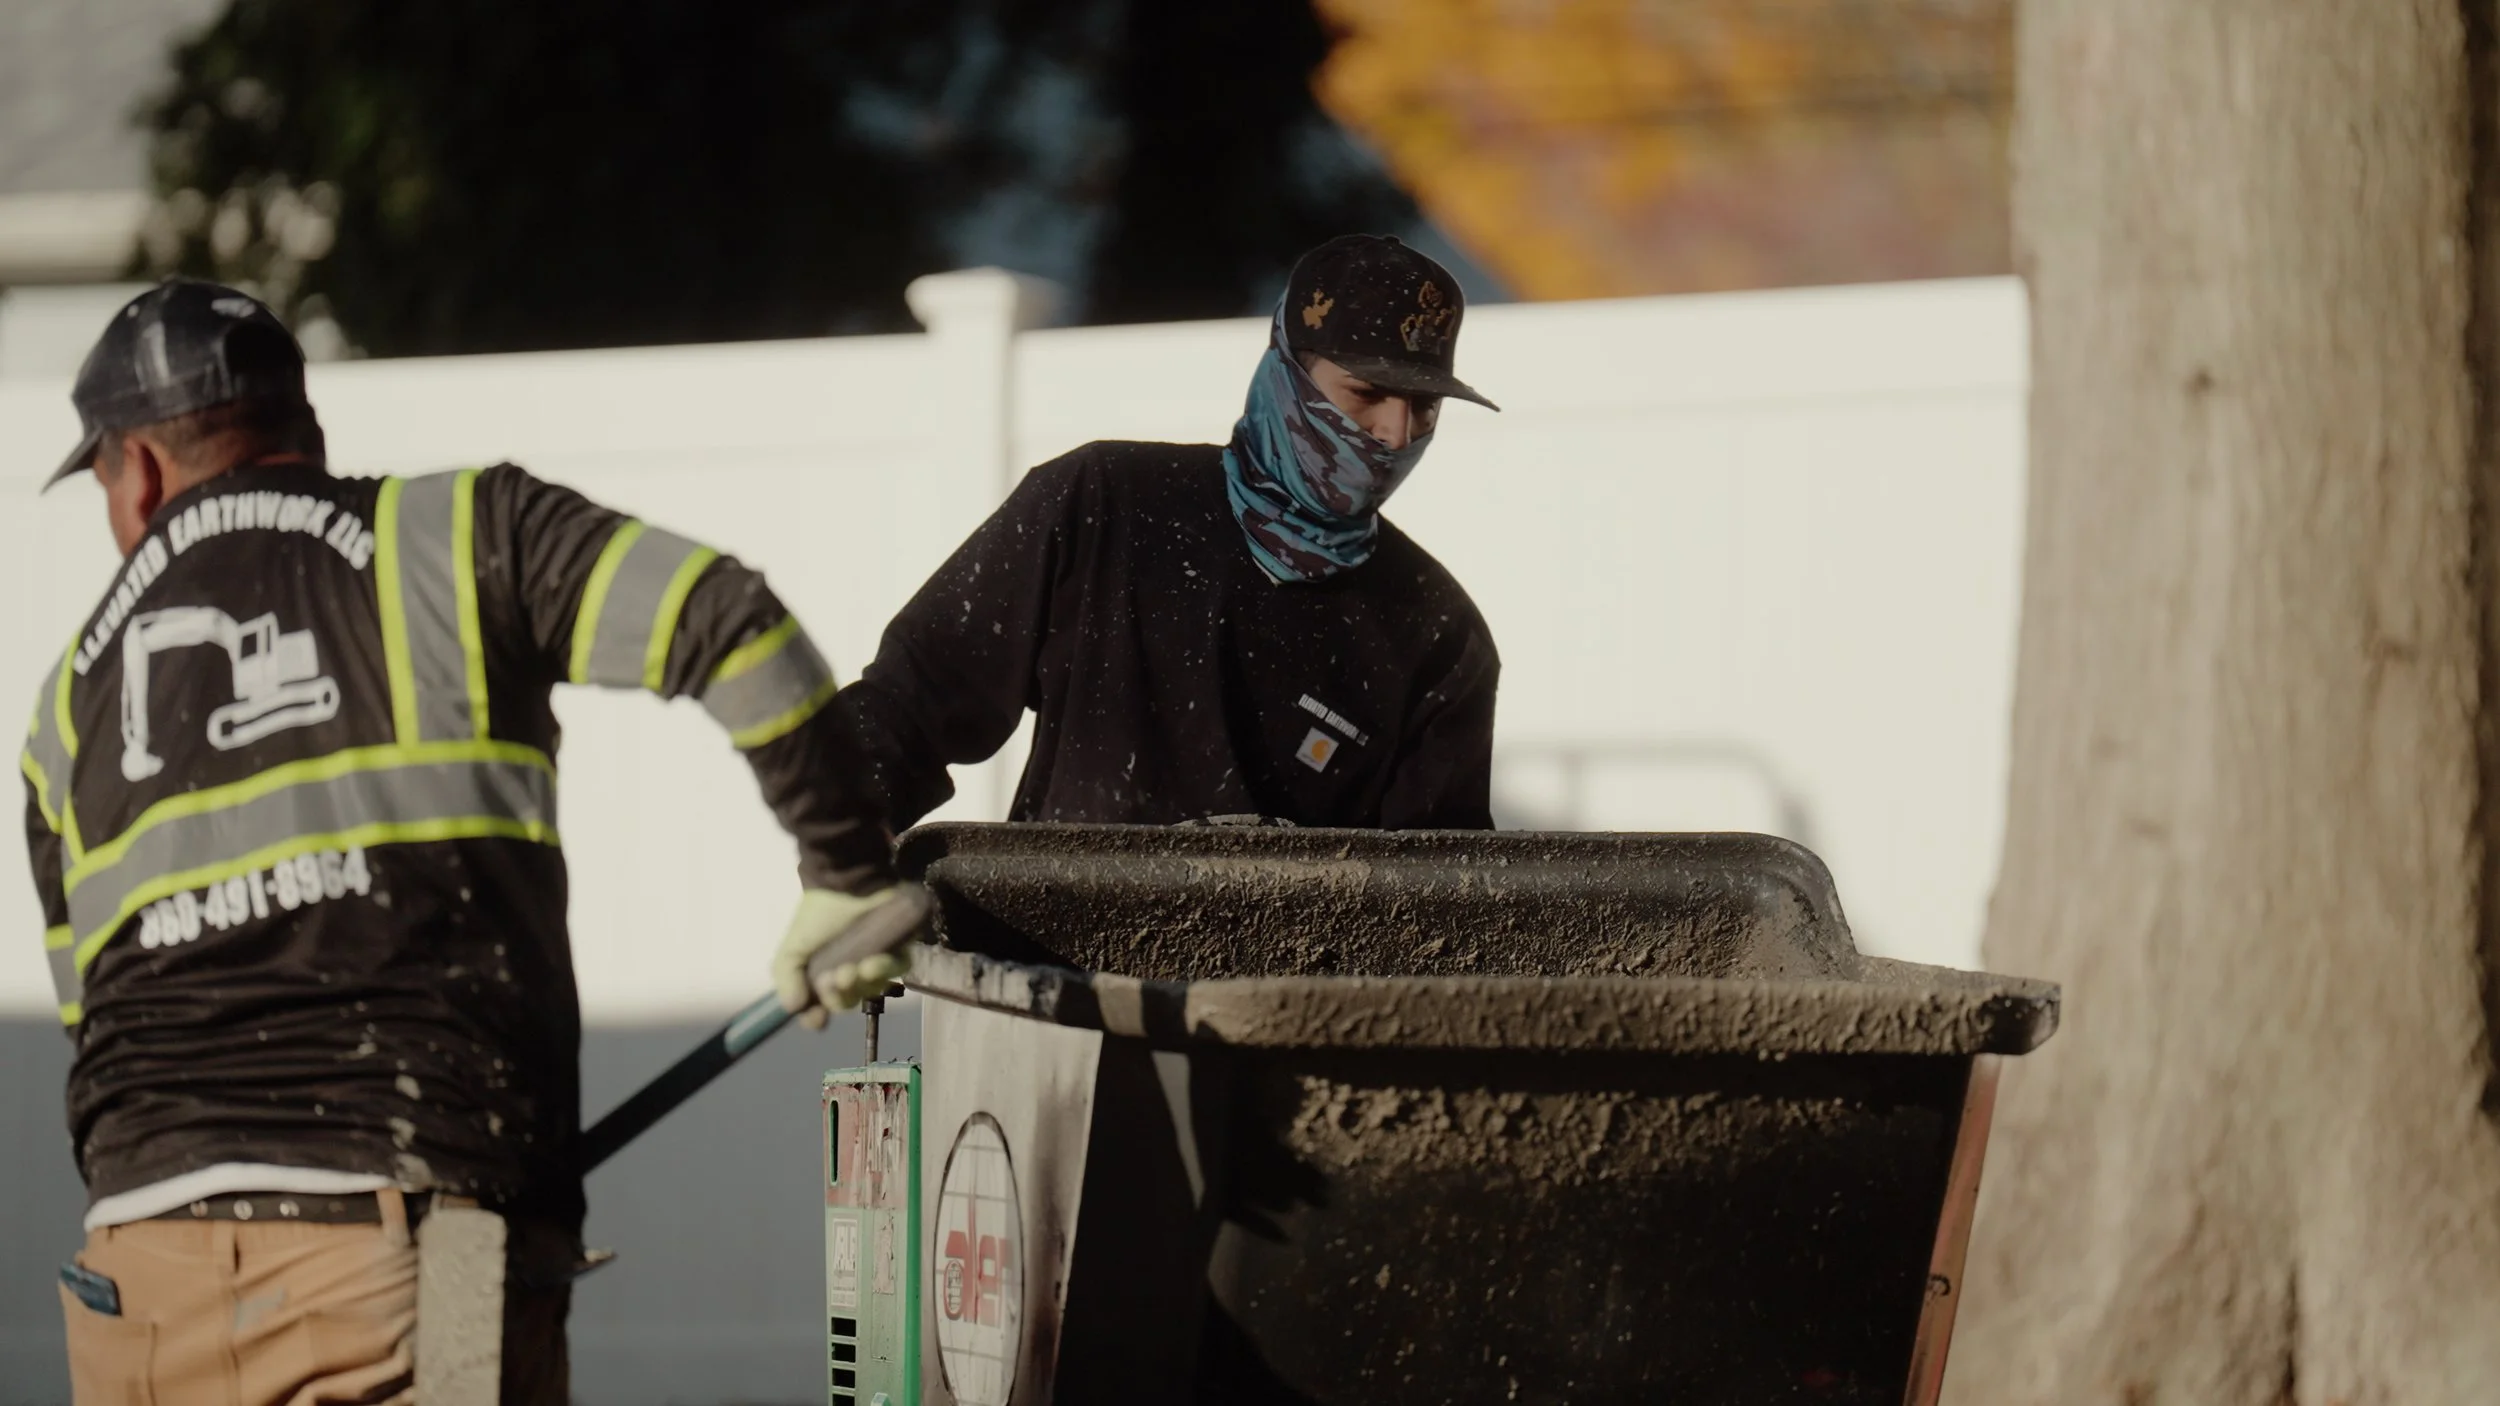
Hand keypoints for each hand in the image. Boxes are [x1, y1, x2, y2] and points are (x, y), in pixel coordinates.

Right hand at [770, 884, 930, 1030]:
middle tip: (834, 979)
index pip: (823, 1007)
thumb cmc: (817, 914)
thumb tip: (792, 1007)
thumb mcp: (791, 948)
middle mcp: (852, 971)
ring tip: (852, 970)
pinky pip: (900, 967)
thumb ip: (787, 977)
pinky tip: (872, 961)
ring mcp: (877, 959)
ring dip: (862, 984)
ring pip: (875, 987)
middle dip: (840, 996)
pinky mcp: (900, 946)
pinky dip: (885, 969)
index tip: (816, 1018)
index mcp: (826, 974)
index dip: (818, 1017)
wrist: (841, 881)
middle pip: (850, 1001)